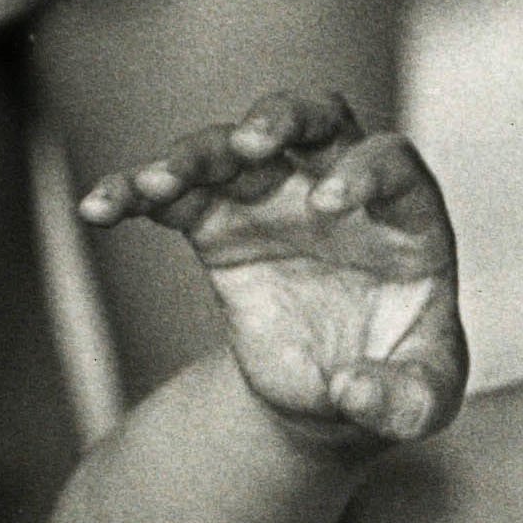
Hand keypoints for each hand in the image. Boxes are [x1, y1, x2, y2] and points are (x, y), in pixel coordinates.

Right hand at [79, 89, 465, 447]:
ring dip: (197, 153)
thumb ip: (405, 402)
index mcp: (406, 218)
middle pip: (318, 119)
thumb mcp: (422, 404)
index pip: (392, 165)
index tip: (328, 208)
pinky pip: (175, 195)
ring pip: (234, 148)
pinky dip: (135, 192)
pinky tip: (99, 207)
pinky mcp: (223, 226)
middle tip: (252, 144)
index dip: (364, 173)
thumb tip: (351, 389)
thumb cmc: (399, 379)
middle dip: (282, 118)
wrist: (337, 392)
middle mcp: (342, 190)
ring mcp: (279, 201)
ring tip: (158, 182)